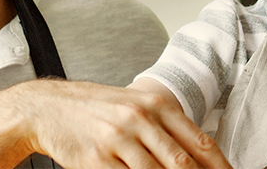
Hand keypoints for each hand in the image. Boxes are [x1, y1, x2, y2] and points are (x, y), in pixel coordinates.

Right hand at [0, 78, 229, 168]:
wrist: (48, 107)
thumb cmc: (98, 109)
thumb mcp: (137, 106)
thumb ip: (167, 127)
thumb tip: (200, 155)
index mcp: (157, 104)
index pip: (200, 141)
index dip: (219, 166)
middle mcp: (141, 118)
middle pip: (183, 163)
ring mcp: (118, 139)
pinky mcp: (97, 159)